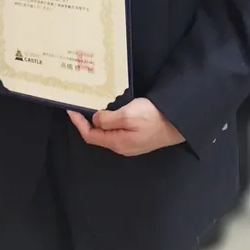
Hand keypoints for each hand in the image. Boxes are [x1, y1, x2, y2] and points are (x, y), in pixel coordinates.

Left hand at [68, 98, 184, 156]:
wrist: (179, 123)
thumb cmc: (153, 118)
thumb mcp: (128, 115)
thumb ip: (109, 119)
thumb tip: (94, 120)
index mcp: (117, 143)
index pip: (90, 136)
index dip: (78, 123)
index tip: (70, 108)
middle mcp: (122, 146)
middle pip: (98, 135)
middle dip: (86, 121)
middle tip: (80, 104)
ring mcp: (131, 142)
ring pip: (108, 132)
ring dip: (98, 119)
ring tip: (92, 104)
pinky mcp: (138, 136)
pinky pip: (117, 129)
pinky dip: (109, 119)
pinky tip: (110, 109)